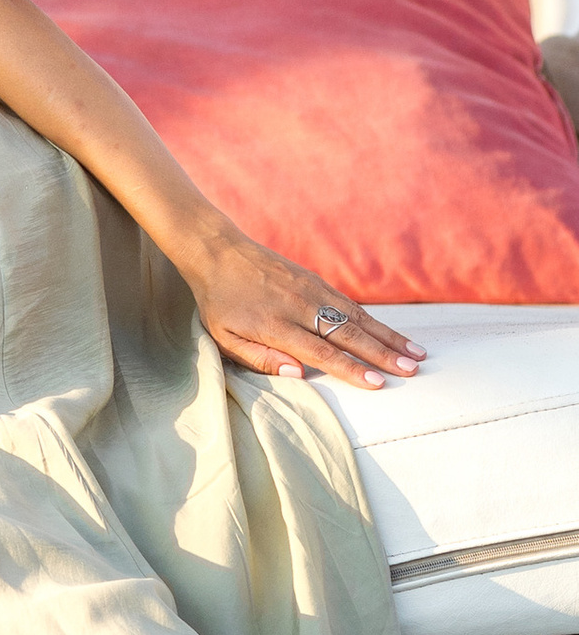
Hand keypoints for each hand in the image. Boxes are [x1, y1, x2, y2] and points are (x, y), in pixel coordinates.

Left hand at [180, 222, 427, 391]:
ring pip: (358, 317)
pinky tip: (394, 335)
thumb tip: (298, 375)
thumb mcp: (225, 337)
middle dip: (382, 354)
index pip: (321, 351)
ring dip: (389, 337)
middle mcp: (300, 306)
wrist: (218, 252)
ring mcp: (312, 290)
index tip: (378, 383)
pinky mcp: (317, 281)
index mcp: (276, 324)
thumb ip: (260, 359)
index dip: (350, 368)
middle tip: (412, 371)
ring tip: (417, 355)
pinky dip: (376, 320)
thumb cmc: (220, 302)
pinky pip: (351, 304)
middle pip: (348, 334)